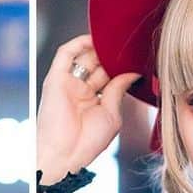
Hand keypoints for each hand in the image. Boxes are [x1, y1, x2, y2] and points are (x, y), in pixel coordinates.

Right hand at [37, 34, 139, 183]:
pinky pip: (65, 54)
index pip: (108, 76)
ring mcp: (67, 84)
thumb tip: (132, 72)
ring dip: (97, 47)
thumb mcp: (111, 114)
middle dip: (111, 55)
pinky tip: (94, 38)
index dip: (121, 66)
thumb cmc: (88, 142)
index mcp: (94, 102)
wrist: (65, 154)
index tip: (137, 57)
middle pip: (97, 64)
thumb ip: (118, 90)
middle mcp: (80, 91)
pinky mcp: (55, 79)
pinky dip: (78, 43)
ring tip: (114, 40)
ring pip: (83, 57)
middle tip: (128, 46)